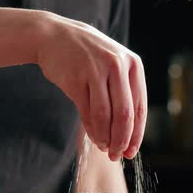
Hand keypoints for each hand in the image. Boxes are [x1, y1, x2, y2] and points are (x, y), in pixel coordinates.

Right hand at [36, 12, 146, 160]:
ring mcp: (95, 71)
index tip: (131, 151)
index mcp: (133, 64)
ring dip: (106, 137)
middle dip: (122, 140)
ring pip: (105, 115)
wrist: (53, 36)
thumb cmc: (86, 56)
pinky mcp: (76, 79)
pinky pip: (87, 112)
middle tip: (117, 155)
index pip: (140, 107)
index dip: (137, 134)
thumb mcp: (112, 65)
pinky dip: (92, 129)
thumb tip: (128, 135)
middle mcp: (117, 66)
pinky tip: (95, 138)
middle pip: (124, 114)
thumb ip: (122, 94)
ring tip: (105, 148)